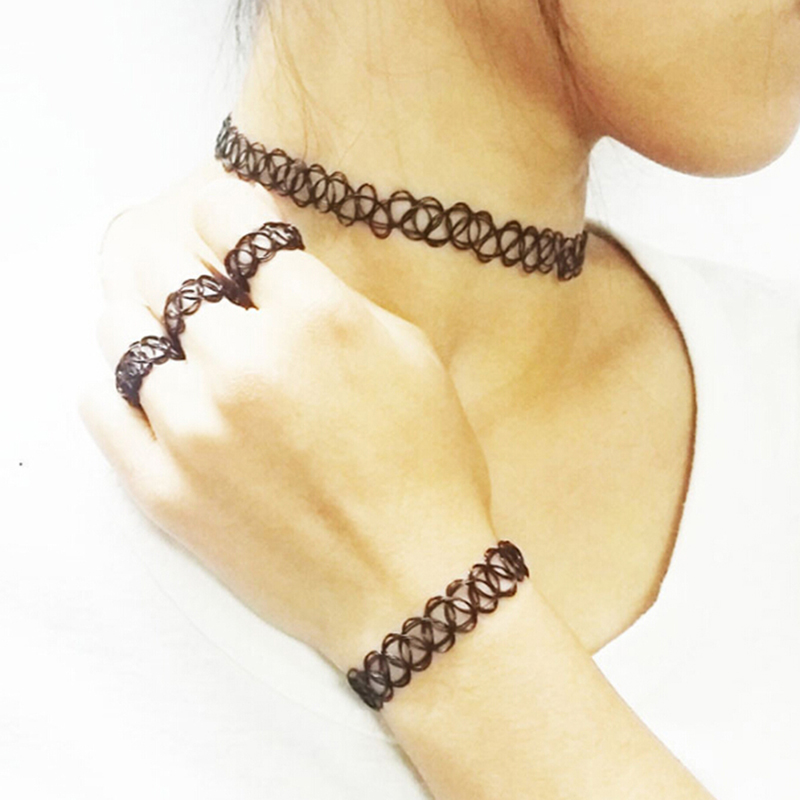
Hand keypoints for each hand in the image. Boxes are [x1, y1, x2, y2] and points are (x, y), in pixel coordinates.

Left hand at [79, 167, 496, 672]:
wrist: (410, 583)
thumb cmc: (428, 470)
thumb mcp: (410, 356)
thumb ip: (333, 298)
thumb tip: (271, 268)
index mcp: (313, 318)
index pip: (228, 214)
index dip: (227, 212)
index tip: (230, 226)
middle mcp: (243, 363)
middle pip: (163, 265)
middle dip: (181, 259)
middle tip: (200, 278)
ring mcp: (192, 429)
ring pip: (120, 331)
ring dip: (144, 318)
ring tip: (174, 335)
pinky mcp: (164, 489)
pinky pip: (102, 407)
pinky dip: (119, 385)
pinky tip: (152, 389)